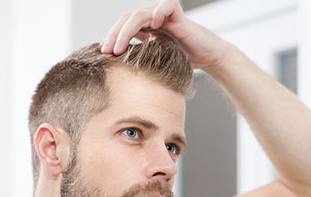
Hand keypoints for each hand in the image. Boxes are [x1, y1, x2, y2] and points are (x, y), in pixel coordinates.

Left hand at [100, 0, 226, 69]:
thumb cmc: (183, 61)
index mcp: (144, 28)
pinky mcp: (177, 14)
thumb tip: (120, 75)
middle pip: (126, 20)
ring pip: (139, 15)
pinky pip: (165, 7)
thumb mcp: (157, 63)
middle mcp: (151, 18)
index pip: (122, 27)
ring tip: (120, 48)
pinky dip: (158, 13)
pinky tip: (153, 26)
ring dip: (126, 31)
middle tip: (106, 51)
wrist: (206, 56)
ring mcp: (163, 15)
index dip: (112, 38)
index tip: (103, 54)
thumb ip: (141, 62)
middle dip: (114, 35)